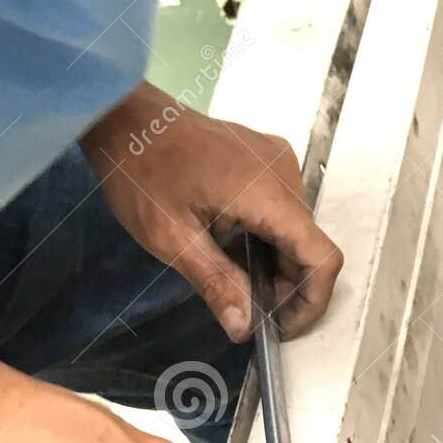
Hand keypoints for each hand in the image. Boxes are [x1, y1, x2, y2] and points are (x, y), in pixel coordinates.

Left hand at [81, 82, 343, 341]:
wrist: (121, 113)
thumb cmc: (140, 171)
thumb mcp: (170, 237)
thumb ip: (215, 283)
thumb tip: (243, 328)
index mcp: (267, 192)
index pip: (321, 257)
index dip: (311, 301)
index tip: (280, 327)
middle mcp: (285, 173)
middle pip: (310, 246)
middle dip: (288, 288)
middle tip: (249, 311)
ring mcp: (278, 161)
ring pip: (297, 231)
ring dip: (276, 265)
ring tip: (237, 283)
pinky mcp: (266, 158)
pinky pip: (283, 210)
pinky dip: (268, 239)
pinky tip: (235, 251)